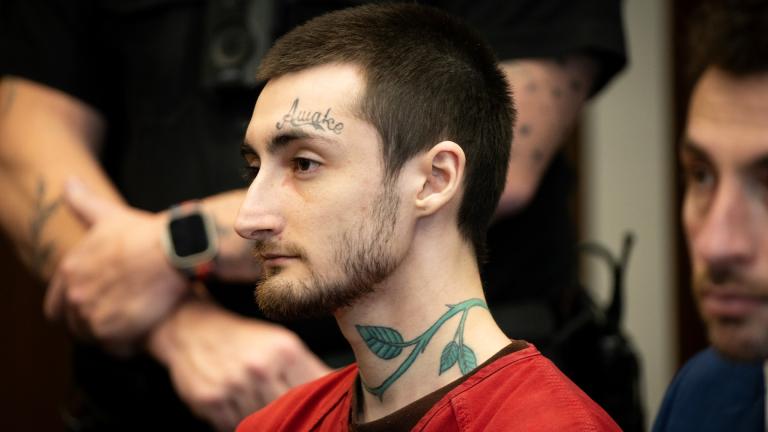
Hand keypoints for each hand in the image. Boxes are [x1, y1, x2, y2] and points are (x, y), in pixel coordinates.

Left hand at [45, 178, 186, 349]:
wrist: (173, 251)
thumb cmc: (146, 233)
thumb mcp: (110, 216)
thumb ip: (84, 204)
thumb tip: (68, 183)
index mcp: (69, 270)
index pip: (56, 304)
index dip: (73, 309)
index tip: (92, 309)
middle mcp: (73, 295)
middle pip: (74, 324)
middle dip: (93, 323)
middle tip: (119, 317)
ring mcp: (91, 315)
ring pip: (94, 338)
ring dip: (111, 335)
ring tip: (134, 325)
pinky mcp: (113, 333)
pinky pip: (115, 349)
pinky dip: (127, 345)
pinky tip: (143, 333)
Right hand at [148, 299, 330, 430]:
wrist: (193, 328)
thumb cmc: (244, 338)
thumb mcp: (281, 344)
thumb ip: (309, 371)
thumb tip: (338, 390)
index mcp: (285, 350)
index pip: (313, 392)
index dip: (317, 404)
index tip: (319, 410)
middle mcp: (260, 367)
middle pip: (289, 410)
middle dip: (291, 414)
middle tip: (290, 412)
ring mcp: (233, 385)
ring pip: (262, 423)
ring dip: (264, 420)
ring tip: (259, 405)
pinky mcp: (209, 400)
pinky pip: (233, 426)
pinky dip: (238, 421)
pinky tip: (236, 405)